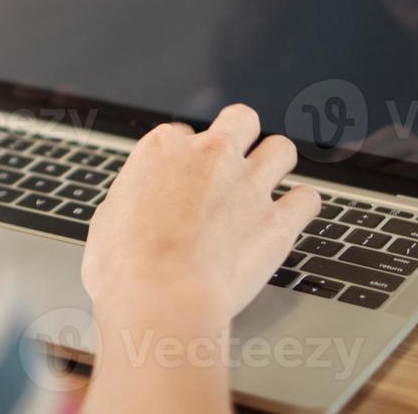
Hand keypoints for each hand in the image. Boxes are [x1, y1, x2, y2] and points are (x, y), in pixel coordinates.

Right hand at [81, 104, 319, 325]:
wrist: (160, 297)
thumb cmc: (123, 265)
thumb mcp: (109, 218)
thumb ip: (134, 199)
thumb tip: (138, 209)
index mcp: (162, 148)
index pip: (183, 133)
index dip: (185, 157)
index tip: (185, 178)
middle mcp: (210, 155)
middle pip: (241, 120)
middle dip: (241, 136)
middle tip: (235, 162)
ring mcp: (248, 185)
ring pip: (282, 149)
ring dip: (276, 165)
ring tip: (268, 185)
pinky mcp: (278, 221)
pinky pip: (308, 199)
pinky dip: (302, 207)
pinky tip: (291, 218)